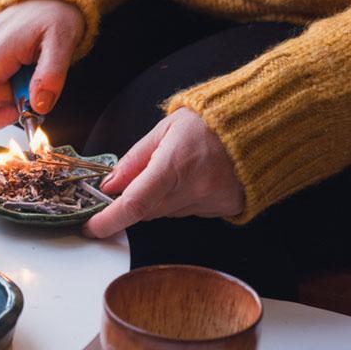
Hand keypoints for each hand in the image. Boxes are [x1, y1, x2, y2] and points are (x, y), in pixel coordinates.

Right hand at [0, 0, 83, 128]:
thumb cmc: (54, 12)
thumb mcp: (62, 42)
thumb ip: (51, 76)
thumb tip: (39, 105)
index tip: (17, 113)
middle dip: (16, 98)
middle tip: (40, 82)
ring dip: (18, 86)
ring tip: (35, 64)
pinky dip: (14, 76)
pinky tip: (27, 59)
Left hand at [83, 108, 244, 237]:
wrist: (259, 125)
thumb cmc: (210, 122)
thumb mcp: (163, 130)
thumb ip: (133, 160)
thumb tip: (109, 186)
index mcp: (174, 165)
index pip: (133, 204)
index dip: (108, 221)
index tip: (91, 228)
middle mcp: (193, 188)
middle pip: (146, 212)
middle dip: (132, 201)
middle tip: (133, 182)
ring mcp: (211, 201)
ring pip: (166, 213)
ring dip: (158, 199)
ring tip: (174, 170)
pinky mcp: (224, 209)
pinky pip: (188, 212)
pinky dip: (181, 200)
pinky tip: (192, 179)